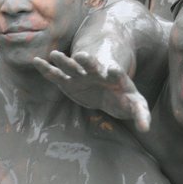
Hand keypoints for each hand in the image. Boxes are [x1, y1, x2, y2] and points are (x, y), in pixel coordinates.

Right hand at [32, 50, 150, 131]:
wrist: (111, 94)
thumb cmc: (125, 99)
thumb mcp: (137, 106)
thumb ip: (141, 115)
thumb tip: (146, 129)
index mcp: (116, 78)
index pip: (115, 74)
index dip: (114, 72)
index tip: (112, 70)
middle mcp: (98, 73)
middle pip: (92, 65)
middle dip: (88, 61)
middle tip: (82, 56)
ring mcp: (83, 75)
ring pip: (73, 66)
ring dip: (65, 61)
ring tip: (55, 54)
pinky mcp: (69, 82)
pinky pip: (56, 75)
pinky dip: (47, 69)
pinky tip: (36, 61)